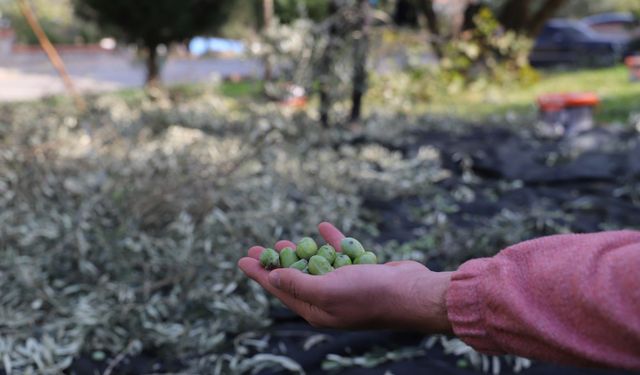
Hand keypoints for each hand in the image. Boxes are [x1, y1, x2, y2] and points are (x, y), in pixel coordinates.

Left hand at [238, 222, 452, 332]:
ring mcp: (346, 286)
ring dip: (300, 252)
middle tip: (259, 247)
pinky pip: (340, 254)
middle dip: (276, 262)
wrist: (412, 292)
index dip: (259, 274)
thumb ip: (298, 284)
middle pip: (295, 277)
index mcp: (316, 310)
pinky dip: (331, 241)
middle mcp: (328, 299)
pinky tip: (322, 227)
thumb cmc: (368, 294)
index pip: (280, 290)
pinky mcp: (361, 272)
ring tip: (284, 241)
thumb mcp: (327, 290)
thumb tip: (272, 278)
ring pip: (316, 266)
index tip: (242, 259)